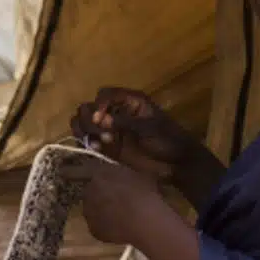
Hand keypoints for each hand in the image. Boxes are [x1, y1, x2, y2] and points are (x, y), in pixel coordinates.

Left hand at [60, 156, 167, 245]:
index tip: (63, 172)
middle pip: (88, 192)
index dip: (69, 171)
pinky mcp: (93, 230)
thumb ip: (118, 171)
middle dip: (97, 194)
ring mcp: (88, 213)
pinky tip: (121, 227)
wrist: (145, 220)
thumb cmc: (144, 192)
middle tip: (115, 199)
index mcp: (96, 175)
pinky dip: (106, 226)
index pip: (75, 171)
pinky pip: (98, 226)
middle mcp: (87, 193)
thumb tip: (114, 173)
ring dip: (102, 210)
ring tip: (121, 215)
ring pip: (92, 210)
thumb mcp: (134, 173)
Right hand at [70, 88, 195, 181]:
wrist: (175, 164)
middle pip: (89, 107)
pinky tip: (96, 148)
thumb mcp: (149, 128)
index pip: (104, 94)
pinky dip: (87, 143)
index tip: (99, 118)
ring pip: (84, 123)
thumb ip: (124, 122)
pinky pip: (89, 140)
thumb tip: (99, 119)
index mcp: (129, 101)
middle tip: (100, 132)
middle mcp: (116, 112)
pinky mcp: (108, 146)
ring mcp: (110, 129)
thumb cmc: (168, 140)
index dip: (99, 104)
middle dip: (89, 119)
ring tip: (95, 141)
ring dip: (84, 130)